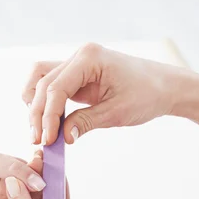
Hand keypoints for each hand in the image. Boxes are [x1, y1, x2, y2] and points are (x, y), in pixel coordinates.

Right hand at [23, 43, 183, 144]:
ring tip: (38, 132)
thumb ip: (86, 122)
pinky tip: (46, 122)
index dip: (48, 117)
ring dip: (35, 105)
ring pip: (40, 80)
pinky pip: (50, 85)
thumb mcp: (117, 113)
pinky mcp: (76, 75)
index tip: (47, 140)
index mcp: (89, 58)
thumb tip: (63, 137)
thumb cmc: (146, 94)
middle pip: (43, 84)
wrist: (163, 86)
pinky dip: (43, 102)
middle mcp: (78, 56)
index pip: (56, 88)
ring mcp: (76, 64)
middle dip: (38, 115)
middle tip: (39, 141)